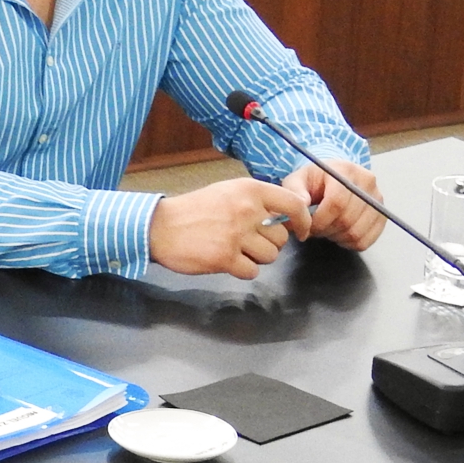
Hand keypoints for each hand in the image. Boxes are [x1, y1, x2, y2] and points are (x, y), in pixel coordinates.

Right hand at [149, 178, 313, 278]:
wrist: (160, 227)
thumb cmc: (193, 210)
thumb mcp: (227, 192)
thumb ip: (255, 201)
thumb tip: (284, 218)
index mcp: (249, 190)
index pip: (293, 204)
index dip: (303, 221)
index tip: (302, 231)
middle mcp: (246, 211)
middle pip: (281, 238)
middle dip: (269, 244)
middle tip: (249, 242)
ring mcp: (236, 235)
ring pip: (270, 256)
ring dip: (256, 258)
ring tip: (236, 250)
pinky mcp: (225, 258)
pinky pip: (252, 272)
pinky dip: (243, 270)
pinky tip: (227, 261)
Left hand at [281, 159, 385, 251]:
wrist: (334, 179)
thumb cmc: (313, 181)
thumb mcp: (296, 181)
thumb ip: (294, 193)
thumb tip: (300, 207)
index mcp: (346, 171)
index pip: (337, 203)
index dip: (319, 221)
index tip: (307, 226)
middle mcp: (367, 182)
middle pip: (347, 219)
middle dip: (325, 230)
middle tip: (315, 228)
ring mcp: (378, 199)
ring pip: (357, 233)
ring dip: (337, 237)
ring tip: (327, 228)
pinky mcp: (382, 215)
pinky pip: (367, 240)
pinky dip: (350, 243)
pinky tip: (340, 233)